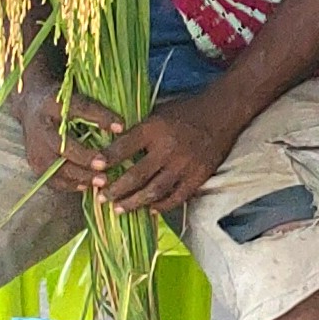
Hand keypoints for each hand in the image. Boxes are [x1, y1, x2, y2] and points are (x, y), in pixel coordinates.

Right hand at [21, 85, 130, 195]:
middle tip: (105, 165)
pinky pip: (53, 180)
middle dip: (85, 157)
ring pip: (57, 168)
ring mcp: (35, 150)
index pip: (79, 109)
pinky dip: (71, 184)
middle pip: (62, 146)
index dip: (100, 118)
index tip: (121, 128)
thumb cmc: (62, 104)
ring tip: (102, 181)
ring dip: (80, 176)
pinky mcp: (36, 166)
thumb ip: (97, 111)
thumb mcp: (76, 98)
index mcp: (53, 105)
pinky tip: (87, 185)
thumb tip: (121, 127)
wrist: (31, 109)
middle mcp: (41, 129)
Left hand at [100, 91, 238, 213]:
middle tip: (102, 198)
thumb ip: (139, 131)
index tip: (93, 170)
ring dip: (134, 202)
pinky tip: (150, 209)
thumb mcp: (158, 112)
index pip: (123, 147)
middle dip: (116, 189)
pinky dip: (162, 205)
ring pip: (154, 190)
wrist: (225, 111)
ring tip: (119, 208)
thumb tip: (113, 147)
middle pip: (136, 175)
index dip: (106, 160)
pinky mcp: (200, 175)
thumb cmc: (187, 110)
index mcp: (155, 128)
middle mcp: (168, 147)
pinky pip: (177, 196)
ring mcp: (185, 164)